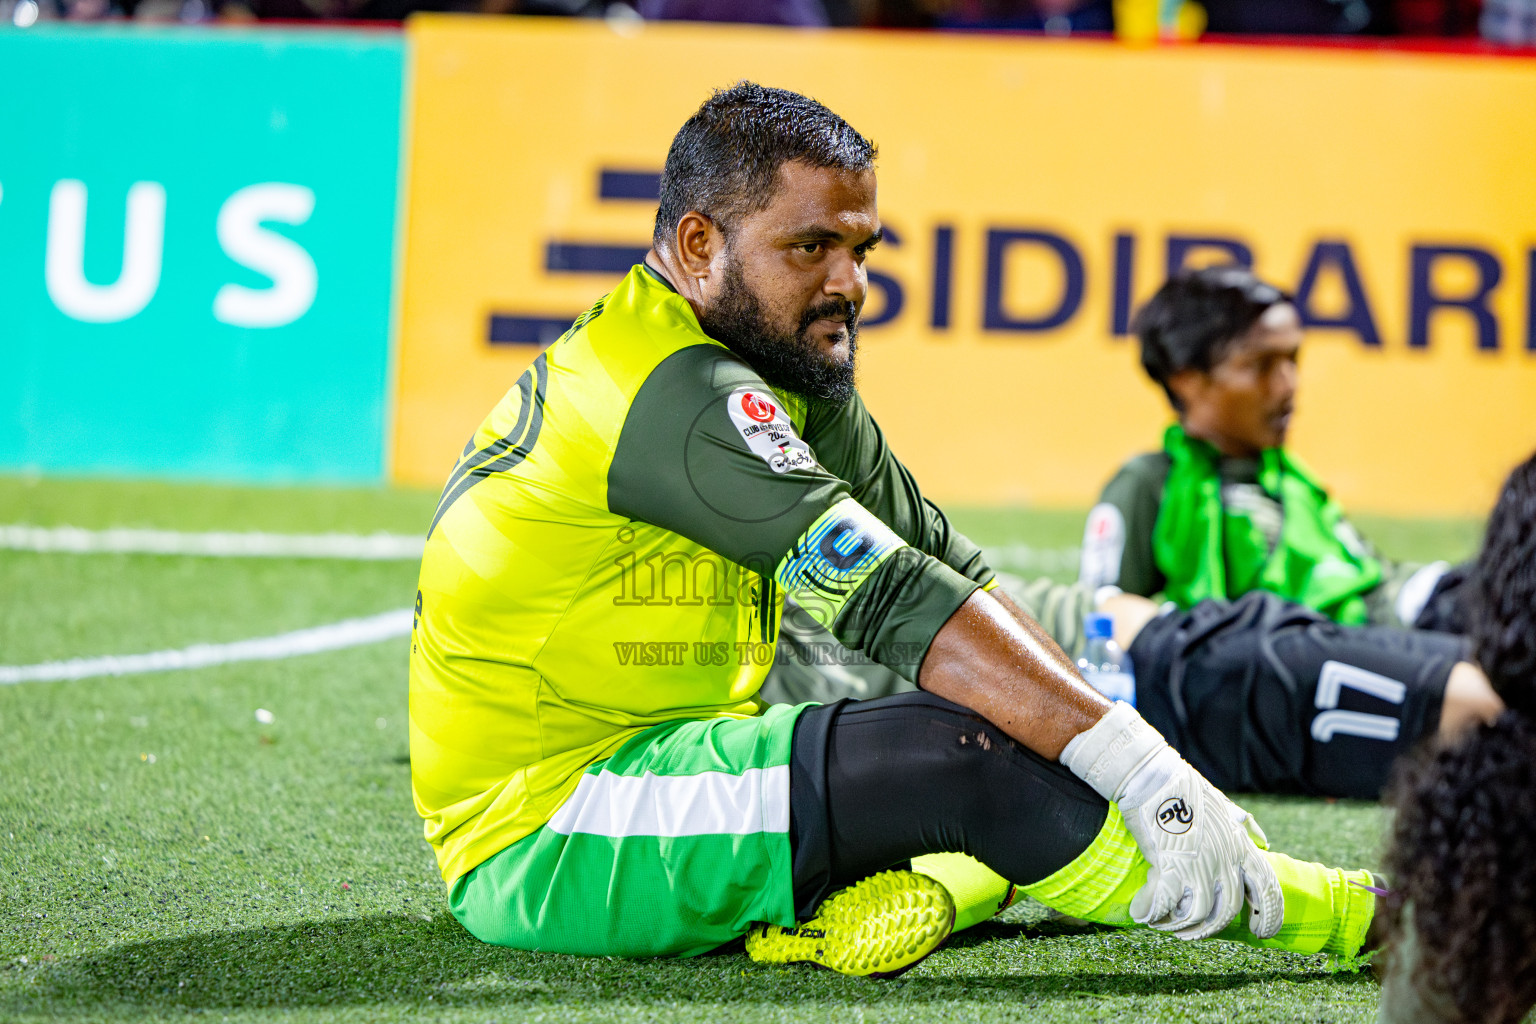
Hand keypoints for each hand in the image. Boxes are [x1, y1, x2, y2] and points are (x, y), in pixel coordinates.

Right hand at [1117, 745, 1280, 938]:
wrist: (1153, 777)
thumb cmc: (1186, 789)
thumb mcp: (1226, 806)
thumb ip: (1246, 826)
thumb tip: (1264, 842)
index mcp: (1241, 848)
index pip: (1268, 891)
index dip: (1268, 917)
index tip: (1260, 932)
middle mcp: (1225, 861)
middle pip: (1227, 911)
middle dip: (1209, 929)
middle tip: (1191, 931)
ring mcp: (1198, 865)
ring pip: (1198, 914)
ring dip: (1179, 926)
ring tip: (1163, 923)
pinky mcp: (1169, 866)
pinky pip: (1164, 905)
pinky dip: (1151, 913)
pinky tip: (1142, 911)